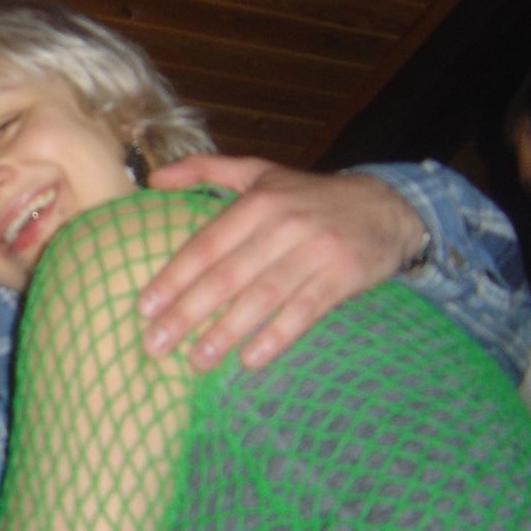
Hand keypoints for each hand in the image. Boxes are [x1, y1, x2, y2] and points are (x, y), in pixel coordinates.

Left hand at [140, 154, 426, 370]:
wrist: (386, 206)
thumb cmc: (307, 195)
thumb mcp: (259, 172)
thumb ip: (205, 170)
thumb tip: (152, 178)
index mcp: (257, 201)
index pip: (206, 244)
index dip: (174, 277)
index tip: (144, 307)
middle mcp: (282, 225)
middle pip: (227, 276)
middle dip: (187, 313)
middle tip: (155, 345)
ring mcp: (313, 252)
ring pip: (261, 297)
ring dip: (225, 333)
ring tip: (195, 361)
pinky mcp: (341, 277)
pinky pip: (303, 312)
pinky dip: (276, 337)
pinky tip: (250, 361)